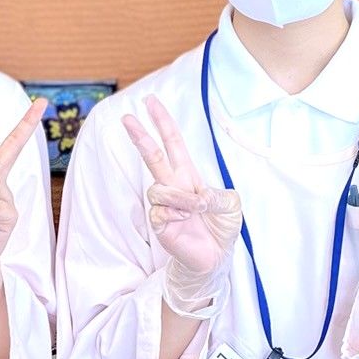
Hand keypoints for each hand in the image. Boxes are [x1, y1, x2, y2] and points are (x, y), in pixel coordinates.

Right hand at [122, 95, 242, 286]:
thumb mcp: (231, 205)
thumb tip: (200, 197)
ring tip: (197, 208)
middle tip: (126, 118)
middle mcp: (173, 185)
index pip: (172, 143)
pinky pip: (159, 210)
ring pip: (158, 188)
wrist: (215, 256)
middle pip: (152, 156)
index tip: (150, 102)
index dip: (162, 122)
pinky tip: (185, 220)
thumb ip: (219, 195)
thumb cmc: (221, 227)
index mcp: (188, 174)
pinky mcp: (160, 223)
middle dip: (140, 136)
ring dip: (180, 196)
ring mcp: (165, 204)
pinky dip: (176, 213)